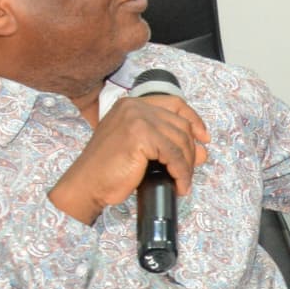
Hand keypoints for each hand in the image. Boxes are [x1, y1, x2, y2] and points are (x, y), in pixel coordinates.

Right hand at [48, 95, 211, 224]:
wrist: (86, 184)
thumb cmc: (108, 170)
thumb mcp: (141, 149)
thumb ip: (167, 143)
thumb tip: (203, 150)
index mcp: (131, 105)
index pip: (174, 104)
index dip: (194, 120)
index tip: (204, 137)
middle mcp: (134, 107)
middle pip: (180, 124)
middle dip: (190, 149)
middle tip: (191, 169)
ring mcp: (137, 119)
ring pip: (180, 141)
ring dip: (187, 165)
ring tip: (183, 180)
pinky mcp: (141, 136)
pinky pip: (174, 155)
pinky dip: (181, 172)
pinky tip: (179, 184)